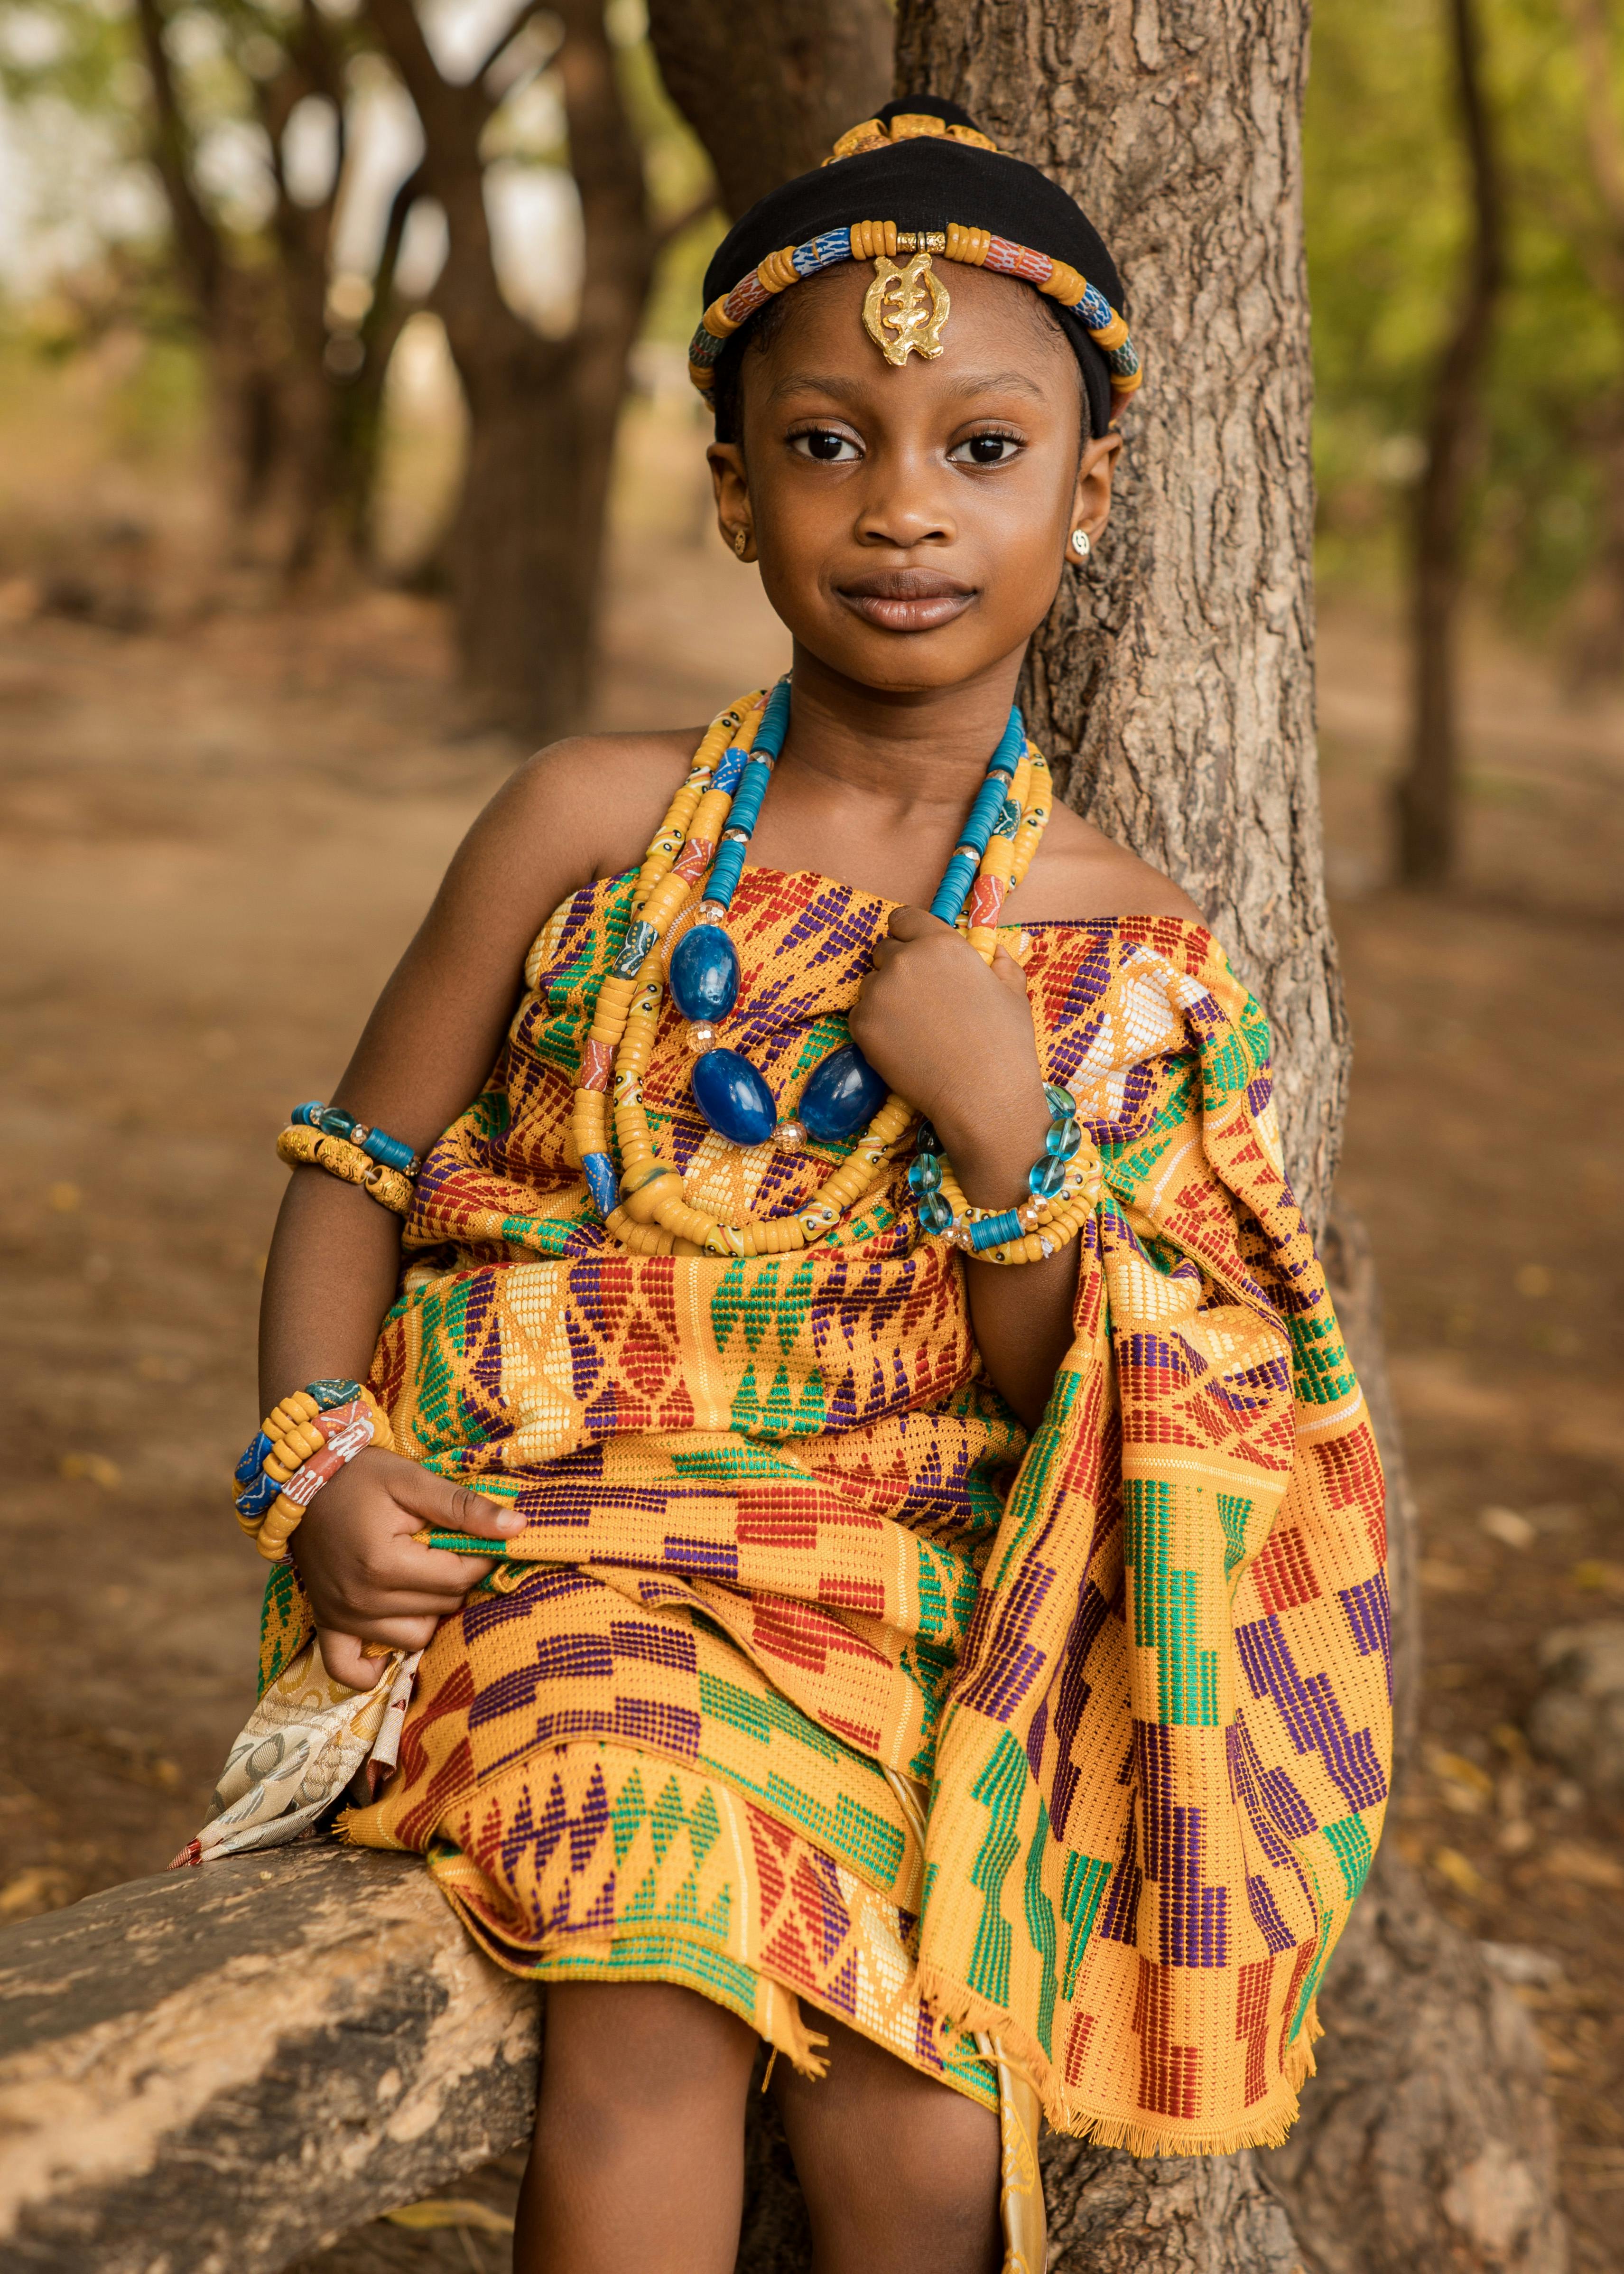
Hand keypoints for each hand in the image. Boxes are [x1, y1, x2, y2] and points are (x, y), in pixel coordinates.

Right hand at [289, 1446, 526, 1690]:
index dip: (481, 1556)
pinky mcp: (326, 1624)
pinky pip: (352, 1670)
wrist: (302, 1481)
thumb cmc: (360, 1476)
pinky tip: (391, 1635)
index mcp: (384, 1564)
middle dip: (455, 1579)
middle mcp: (362, 1600)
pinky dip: (375, 1663)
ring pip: (414, 1637)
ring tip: (420, 1575)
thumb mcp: (412, 1480)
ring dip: (428, 1611)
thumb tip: (519, 1527)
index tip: (479, 1536)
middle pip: (441, 1607)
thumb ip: (464, 1507)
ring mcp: (342, 1617)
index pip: (458, 1578)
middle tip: (445, 1548)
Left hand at [849, 907, 1050, 1203]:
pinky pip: (859, 1014)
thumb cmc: (1005, 1045)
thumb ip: (1001, 963)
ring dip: (884, 997)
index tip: (913, 951)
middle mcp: (905, 960)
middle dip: (896, 967)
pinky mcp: (862, 1024)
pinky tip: (902, 1045)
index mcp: (941, 943)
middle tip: (918, 999)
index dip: (908, 934)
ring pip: (869, 983)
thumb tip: (993, 951)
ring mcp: (879, 992)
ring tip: (913, 1027)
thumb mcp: (1013, 993)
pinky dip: (874, 1026)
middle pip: (883, 950)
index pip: (903, 918)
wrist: (983, 1095)